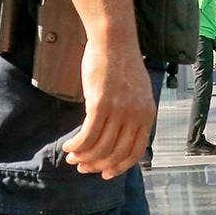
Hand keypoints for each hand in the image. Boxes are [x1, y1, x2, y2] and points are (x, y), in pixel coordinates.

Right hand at [62, 37, 156, 178]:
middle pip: (115, 153)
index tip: (106, 173)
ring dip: (83, 157)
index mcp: (147, 115)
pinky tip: (68, 147)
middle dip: (97, 165)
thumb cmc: (122, 65)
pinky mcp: (100, 104)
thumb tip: (116, 138)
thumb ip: (131, 115)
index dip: (119, 167)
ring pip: (99, 147)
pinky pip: (87, 135)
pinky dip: (76, 145)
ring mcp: (119, 110)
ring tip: (72, 158)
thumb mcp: (136, 93)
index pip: (135, 152)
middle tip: (82, 168)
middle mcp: (135, 115)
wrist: (114, 41)